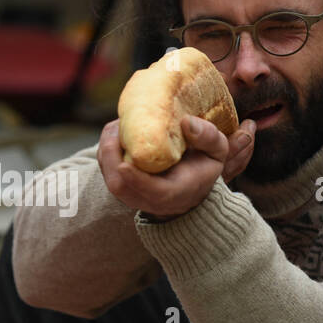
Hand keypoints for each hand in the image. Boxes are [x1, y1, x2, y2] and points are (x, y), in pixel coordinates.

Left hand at [99, 116, 255, 220]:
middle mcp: (150, 200)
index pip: (154, 193)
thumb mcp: (216, 151)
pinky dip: (107, 150)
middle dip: (112, 155)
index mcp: (176, 193)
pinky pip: (107, 170)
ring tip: (117, 125)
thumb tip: (186, 122)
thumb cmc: (203, 166)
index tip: (125, 164)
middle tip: (117, 126)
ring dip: (107, 149)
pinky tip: (117, 133)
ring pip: (109, 177)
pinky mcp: (122, 188)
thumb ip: (208, 137)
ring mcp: (133, 197)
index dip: (137, 180)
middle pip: (120, 186)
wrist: (190, 188)